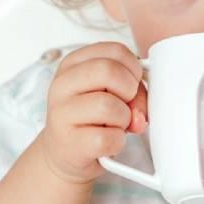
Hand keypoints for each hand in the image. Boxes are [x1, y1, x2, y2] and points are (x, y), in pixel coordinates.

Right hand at [36, 42, 148, 184]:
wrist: (66, 153)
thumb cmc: (92, 118)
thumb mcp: (111, 93)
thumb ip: (133, 92)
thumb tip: (141, 113)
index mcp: (74, 64)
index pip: (115, 50)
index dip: (134, 69)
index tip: (131, 84)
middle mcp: (62, 85)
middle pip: (109, 70)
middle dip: (129, 90)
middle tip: (125, 105)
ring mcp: (62, 114)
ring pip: (109, 105)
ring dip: (124, 119)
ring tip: (114, 125)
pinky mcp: (70, 142)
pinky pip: (109, 138)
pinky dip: (118, 142)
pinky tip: (109, 142)